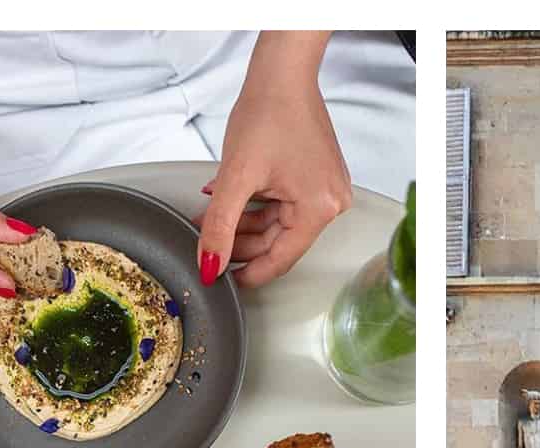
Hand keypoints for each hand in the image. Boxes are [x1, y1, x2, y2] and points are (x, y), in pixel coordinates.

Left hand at [195, 32, 351, 288]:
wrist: (282, 74)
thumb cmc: (268, 113)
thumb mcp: (235, 177)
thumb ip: (220, 226)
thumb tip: (210, 266)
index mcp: (320, 210)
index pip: (281, 259)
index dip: (249, 273)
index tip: (224, 280)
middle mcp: (332, 203)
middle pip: (280, 241)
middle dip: (240, 241)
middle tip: (207, 241)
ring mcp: (327, 189)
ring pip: (279, 223)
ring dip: (245, 223)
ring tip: (210, 217)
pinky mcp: (317, 177)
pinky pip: (285, 204)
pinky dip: (257, 205)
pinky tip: (230, 202)